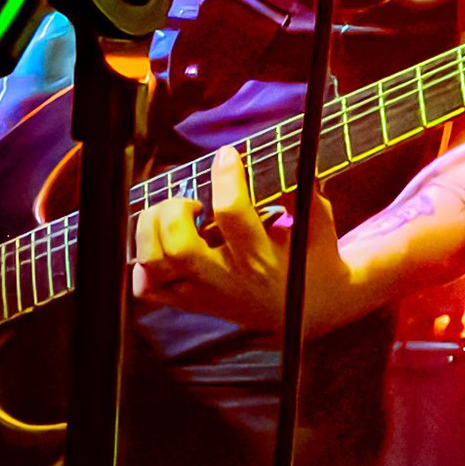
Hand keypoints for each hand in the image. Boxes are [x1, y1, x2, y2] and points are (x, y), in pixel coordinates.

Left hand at [133, 148, 362, 333]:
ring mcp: (204, 296)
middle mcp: (229, 281)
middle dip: (174, 210)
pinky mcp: (190, 305)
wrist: (312, 310)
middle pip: (177, 246)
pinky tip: (165, 245)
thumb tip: (292, 158)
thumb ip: (307, 194)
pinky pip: (147, 288)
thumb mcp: (320, 226)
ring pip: (153, 264)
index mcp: (263, 260)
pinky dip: (144, 263)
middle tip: (191, 201)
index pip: (232, 214)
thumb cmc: (314, 260)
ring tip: (171, 217)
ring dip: (151, 231)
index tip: (227, 155)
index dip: (225, 176)